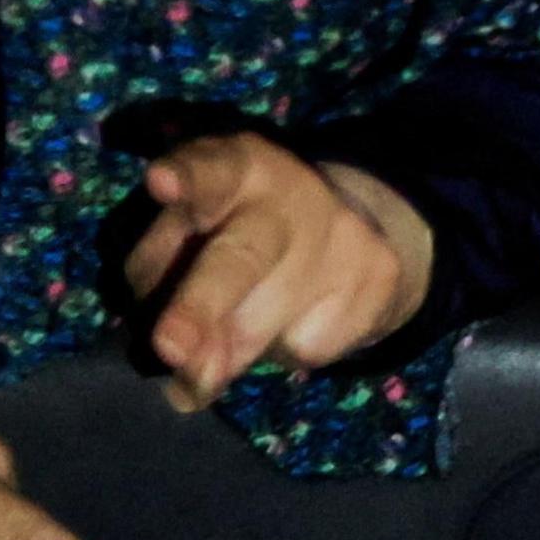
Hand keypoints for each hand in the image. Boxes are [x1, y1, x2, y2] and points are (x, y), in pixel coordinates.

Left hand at [119, 136, 434, 410]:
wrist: (352, 232)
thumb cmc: (237, 229)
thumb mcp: (194, 229)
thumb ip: (166, 280)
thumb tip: (183, 370)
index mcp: (234, 169)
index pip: (207, 169)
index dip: (185, 176)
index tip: (161, 182)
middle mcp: (287, 195)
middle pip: (241, 257)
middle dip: (200, 305)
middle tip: (170, 348)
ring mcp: (341, 234)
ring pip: (265, 326)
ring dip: (224, 357)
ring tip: (219, 347)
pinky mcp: (378, 276)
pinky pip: (306, 347)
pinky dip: (281, 351)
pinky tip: (292, 320)